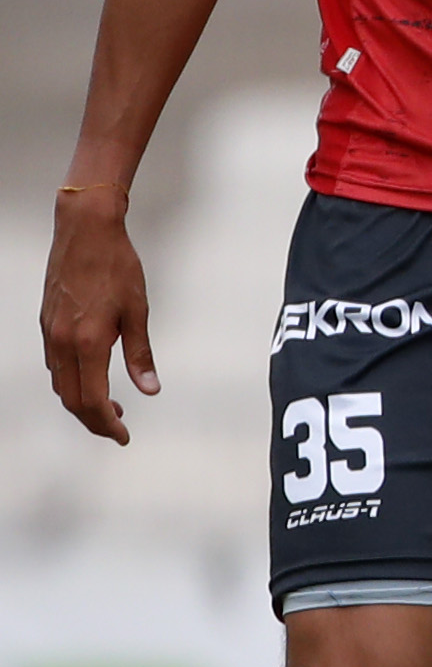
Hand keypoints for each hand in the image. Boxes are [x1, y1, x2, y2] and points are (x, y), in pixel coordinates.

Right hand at [41, 186, 154, 444]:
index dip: (107, 424)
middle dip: (93, 419)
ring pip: (60, 383)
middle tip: (117, 427)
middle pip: (71, 398)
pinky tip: (91, 377)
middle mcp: (62, 341)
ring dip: (81, 401)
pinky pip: (55, 364)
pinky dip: (71, 380)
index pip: (92, 399)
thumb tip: (149, 388)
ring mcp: (50, 332)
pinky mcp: (47, 322)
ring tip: (110, 405)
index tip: (123, 435)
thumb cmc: (116, 265)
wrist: (86, 230)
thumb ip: (141, 354)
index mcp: (87, 342)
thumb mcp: (138, 311)